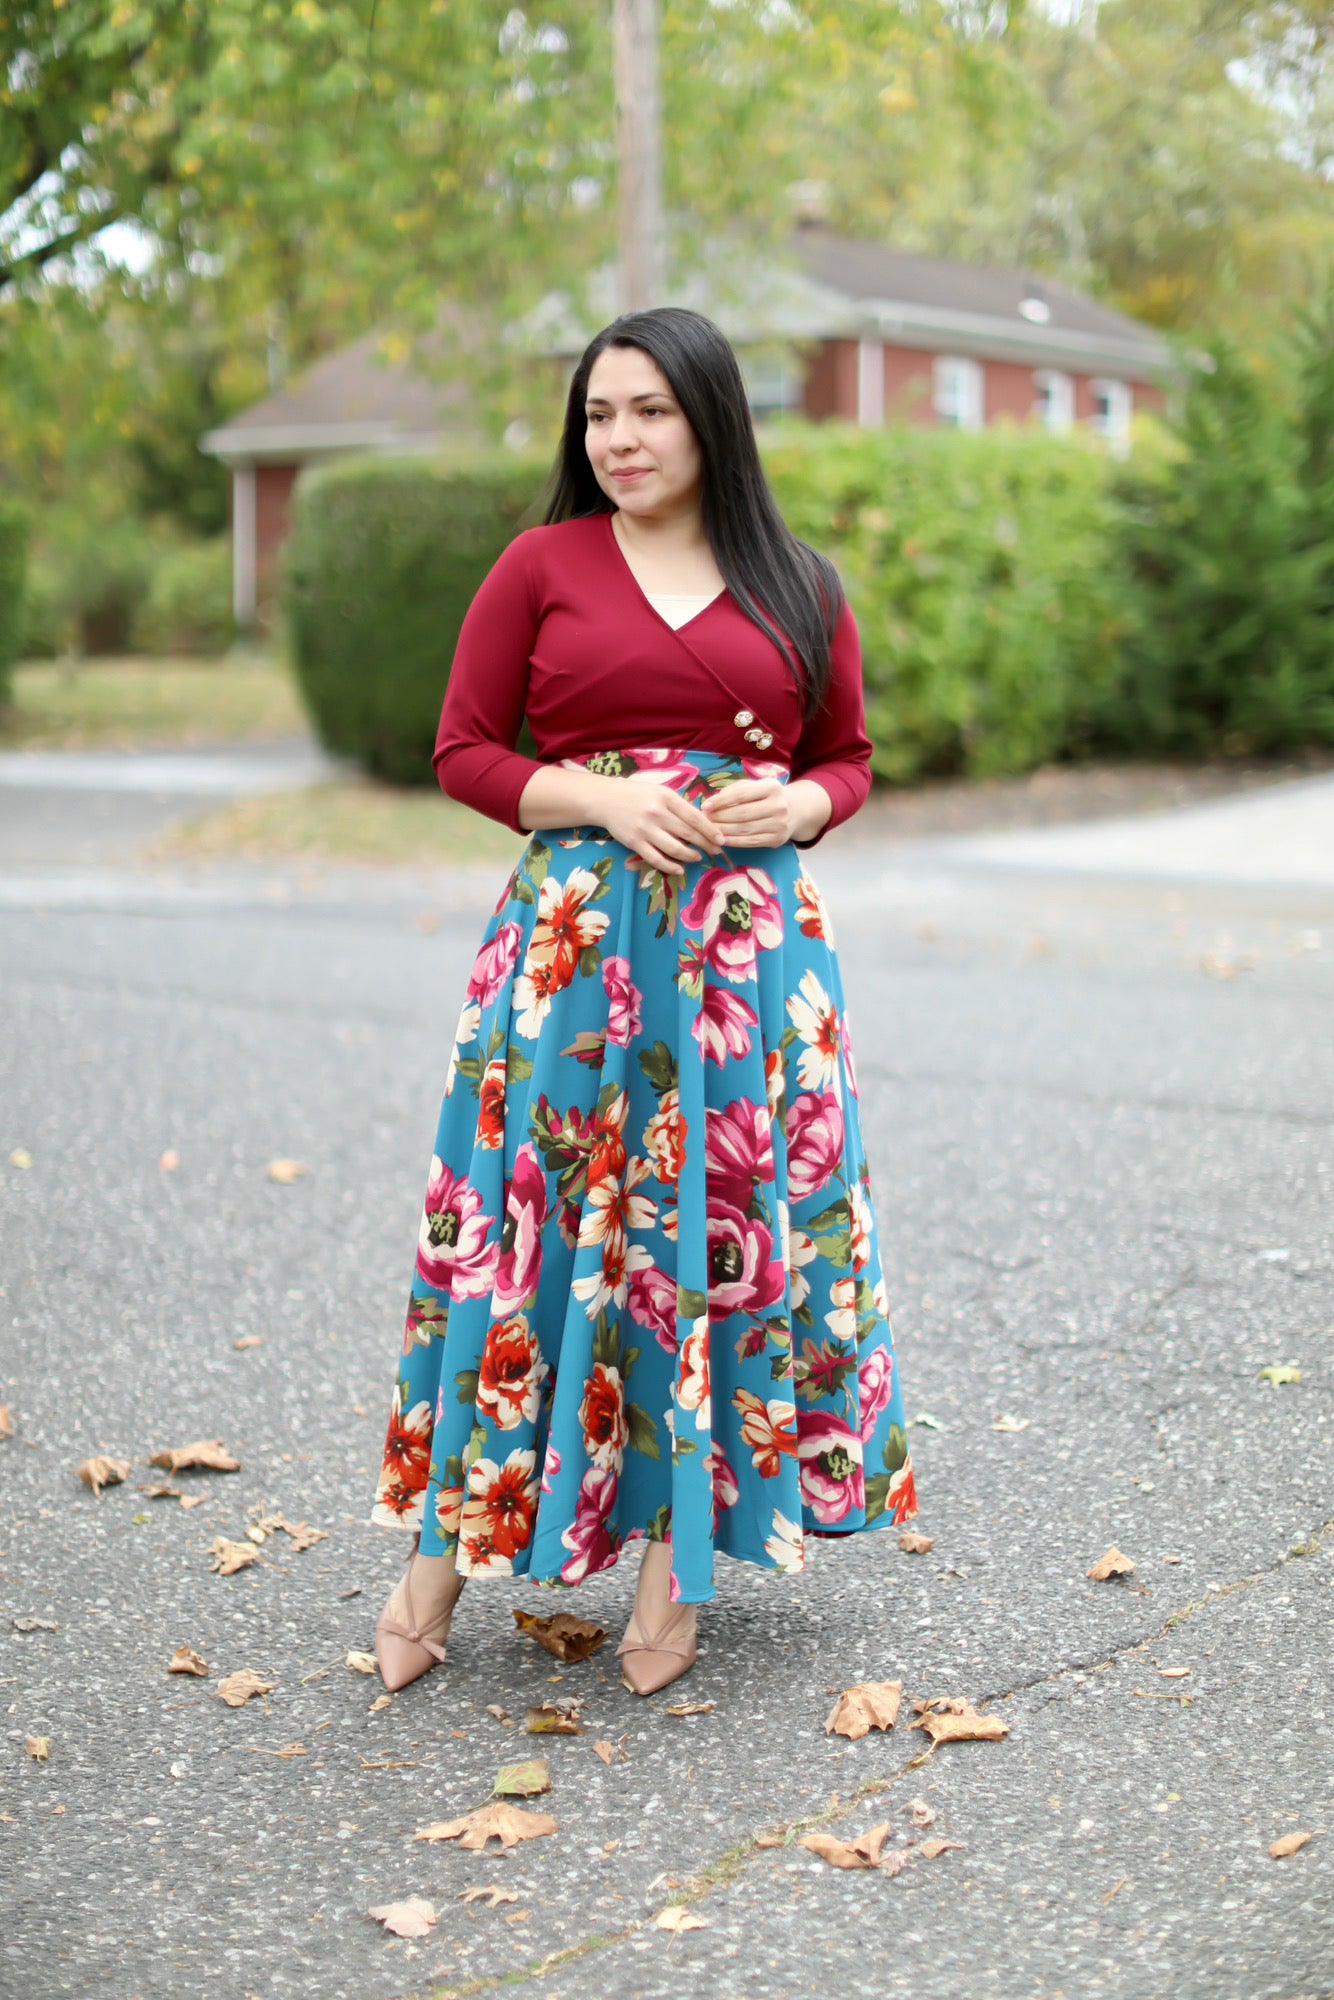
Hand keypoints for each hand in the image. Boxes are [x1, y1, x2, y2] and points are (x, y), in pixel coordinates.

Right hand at [598, 778, 726, 875]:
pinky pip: (656, 859)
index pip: (694, 816)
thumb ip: (678, 805)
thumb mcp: (660, 791)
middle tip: (716, 851)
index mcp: (666, 797)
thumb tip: (703, 821)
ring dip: (690, 856)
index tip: (721, 839)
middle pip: (687, 833)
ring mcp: (645, 829)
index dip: (710, 830)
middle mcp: (656, 813)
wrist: (605, 799)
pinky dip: (670, 866)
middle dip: (705, 844)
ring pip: (674, 848)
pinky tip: (679, 868)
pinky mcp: (634, 843)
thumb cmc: (637, 794)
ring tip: (697, 857)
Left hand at [700, 778, 831, 847]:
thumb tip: (710, 804)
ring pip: (745, 830)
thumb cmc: (766, 796)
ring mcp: (780, 824)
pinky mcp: (777, 839)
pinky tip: (721, 839)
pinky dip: (733, 842)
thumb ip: (734, 791)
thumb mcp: (755, 786)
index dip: (721, 801)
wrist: (795, 810)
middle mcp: (779, 805)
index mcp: (772, 787)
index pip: (741, 794)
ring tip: (709, 830)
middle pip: (742, 814)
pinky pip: (750, 842)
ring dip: (723, 831)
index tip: (705, 806)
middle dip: (719, 818)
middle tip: (704, 820)